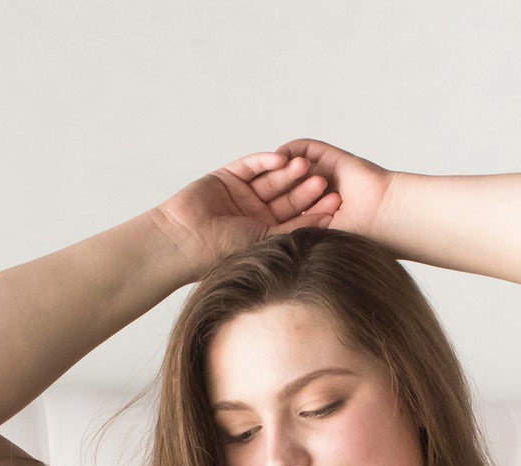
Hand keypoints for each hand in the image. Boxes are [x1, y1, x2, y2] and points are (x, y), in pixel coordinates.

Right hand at [152, 142, 395, 276]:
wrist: (185, 242)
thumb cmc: (221, 252)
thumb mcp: (264, 243)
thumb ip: (291, 233)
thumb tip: (326, 230)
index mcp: (266, 234)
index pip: (296, 219)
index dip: (315, 211)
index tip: (335, 204)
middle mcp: (256, 214)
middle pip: (287, 197)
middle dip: (305, 189)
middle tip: (325, 182)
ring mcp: (243, 194)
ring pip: (272, 180)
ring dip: (289, 173)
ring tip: (306, 166)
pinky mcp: (228, 176)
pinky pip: (252, 165)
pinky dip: (266, 161)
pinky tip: (282, 158)